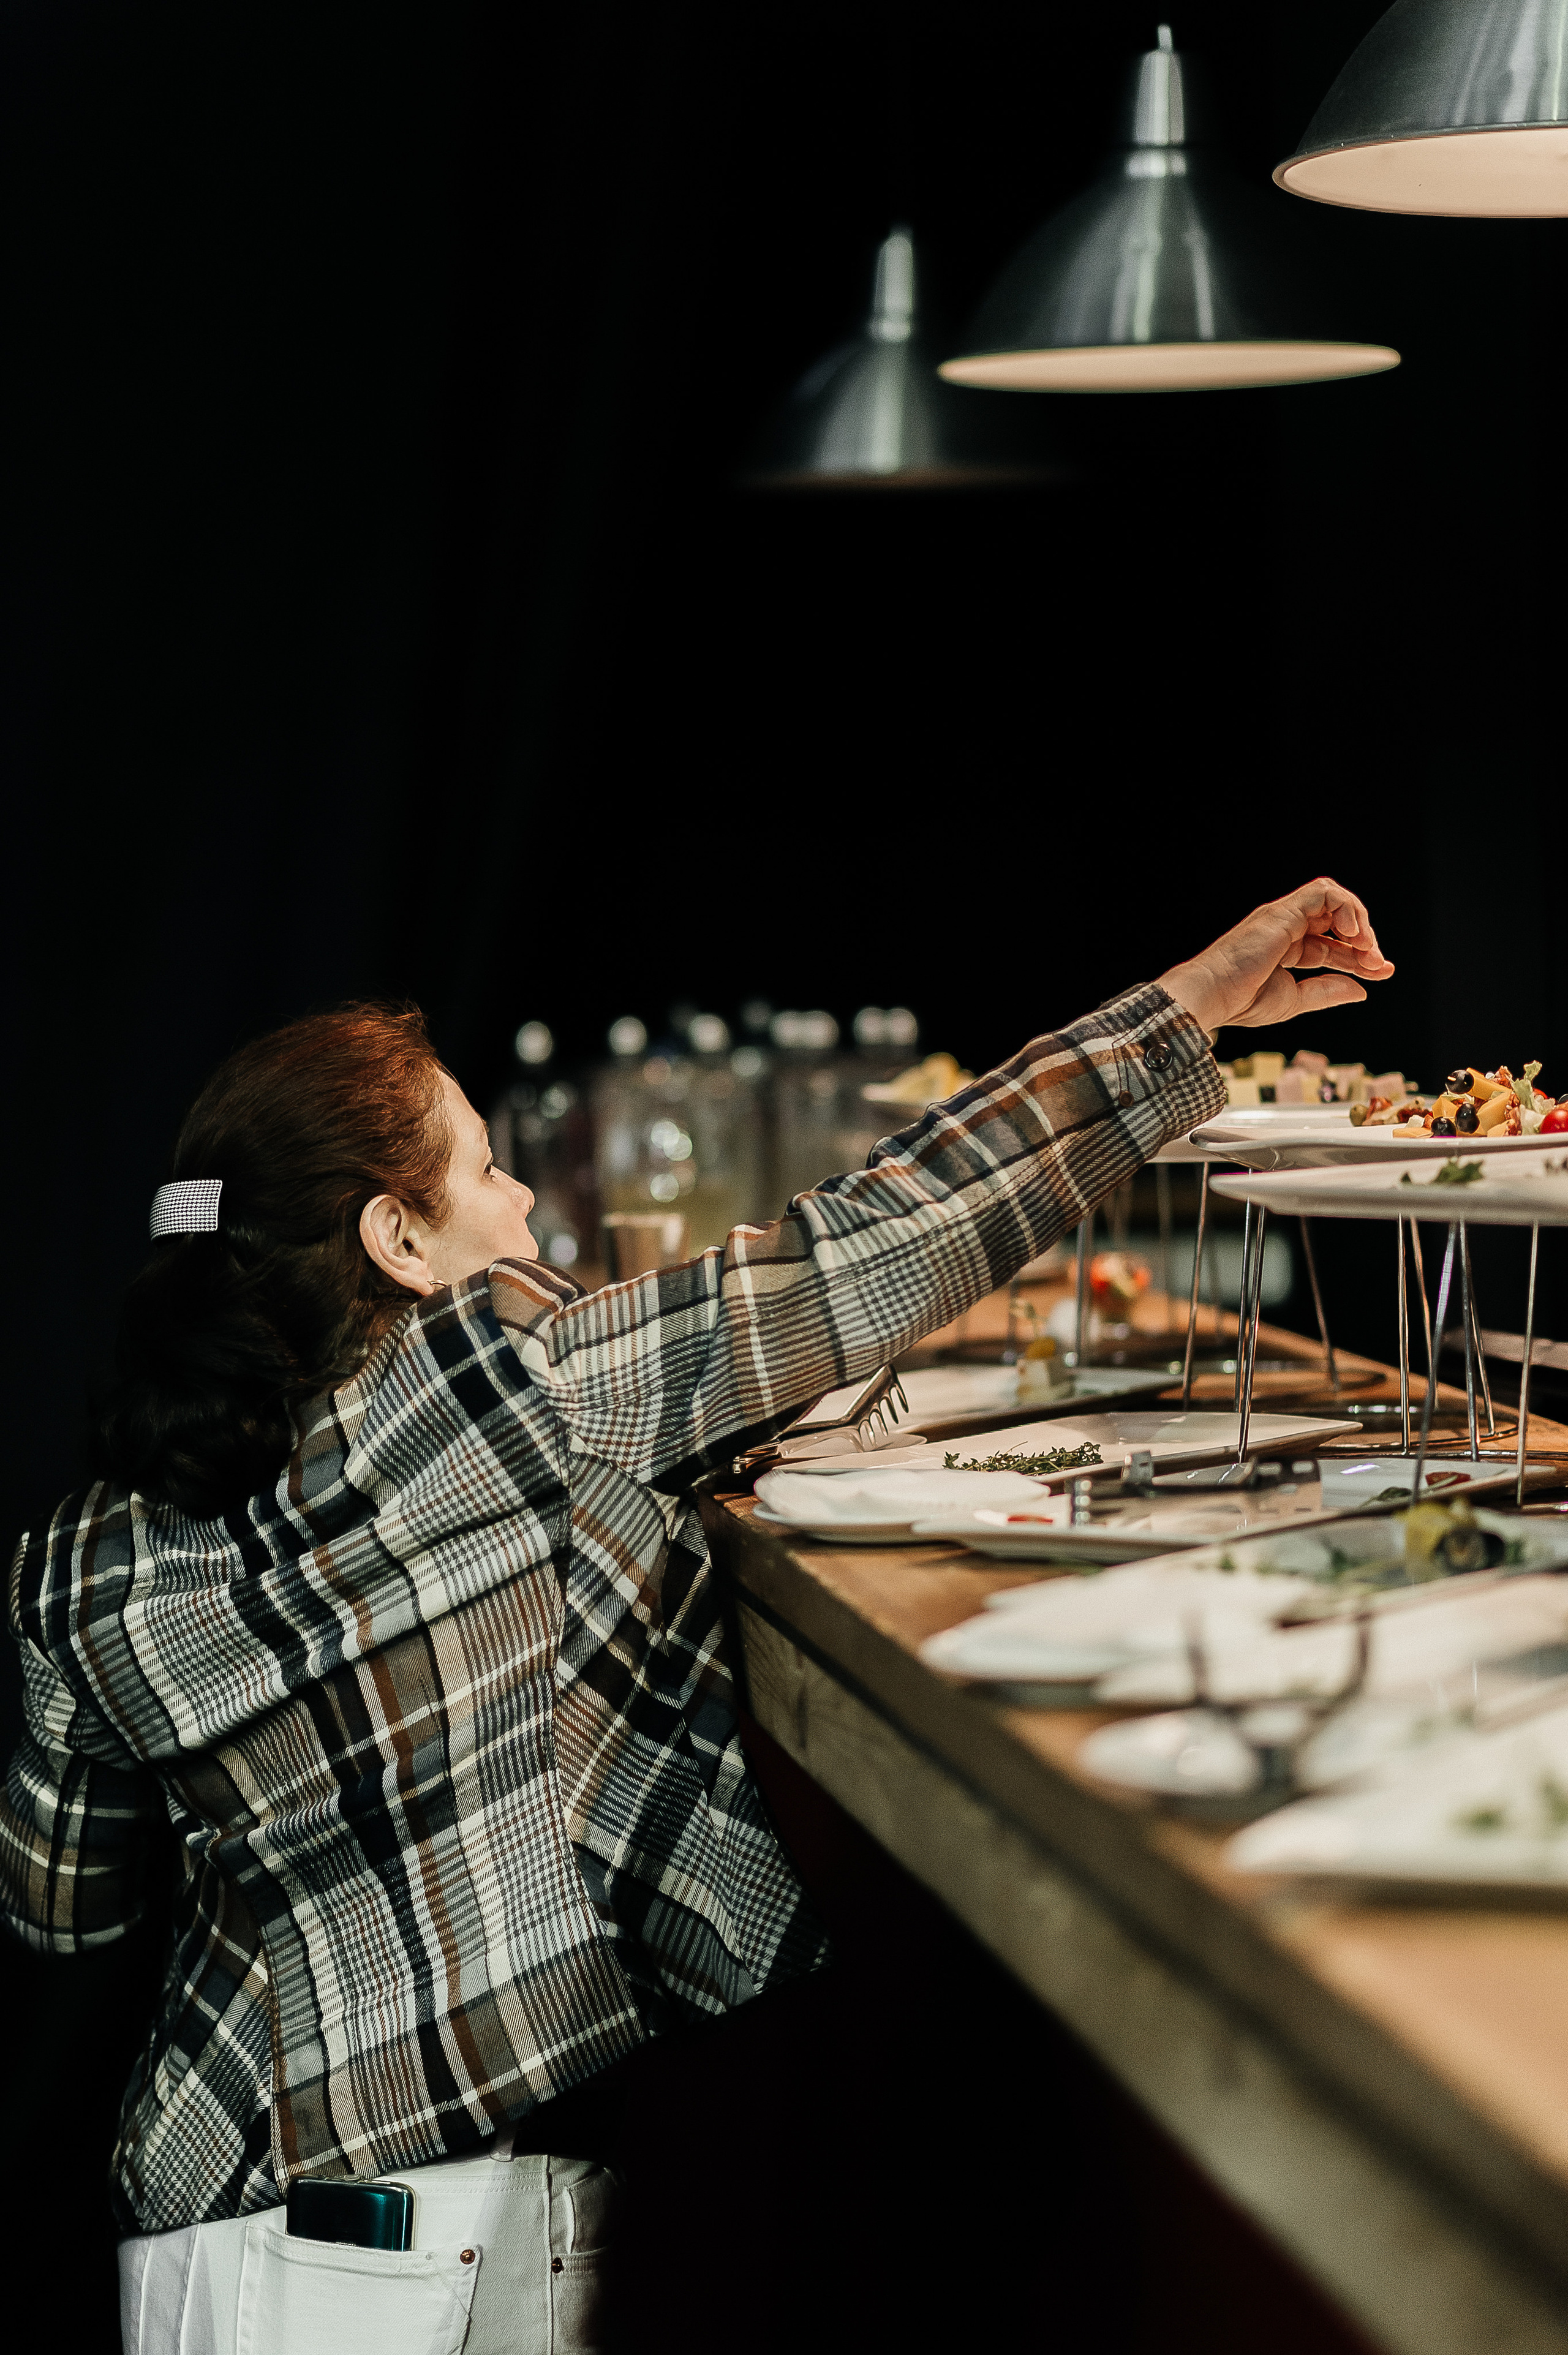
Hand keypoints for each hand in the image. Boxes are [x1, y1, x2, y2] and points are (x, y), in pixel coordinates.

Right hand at [1158, 878, 1393, 1034]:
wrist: (1214, 994)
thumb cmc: (1242, 1001)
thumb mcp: (1295, 1000)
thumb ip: (1327, 992)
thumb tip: (1361, 991)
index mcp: (1287, 949)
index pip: (1334, 946)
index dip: (1361, 958)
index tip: (1383, 972)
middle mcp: (1287, 928)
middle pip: (1338, 921)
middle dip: (1365, 940)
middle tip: (1378, 963)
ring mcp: (1285, 917)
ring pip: (1334, 899)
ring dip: (1358, 920)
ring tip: (1366, 945)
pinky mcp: (1284, 910)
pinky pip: (1323, 892)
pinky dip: (1345, 907)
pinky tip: (1351, 933)